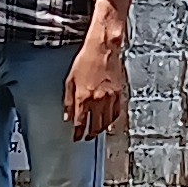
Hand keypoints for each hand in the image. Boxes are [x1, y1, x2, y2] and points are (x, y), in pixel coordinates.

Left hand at [64, 19, 128, 141]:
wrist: (104, 49)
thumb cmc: (86, 60)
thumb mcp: (70, 80)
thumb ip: (68, 101)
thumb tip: (67, 116)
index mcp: (83, 97)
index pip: (80, 122)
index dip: (78, 133)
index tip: (76, 137)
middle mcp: (98, 100)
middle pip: (95, 126)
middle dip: (90, 134)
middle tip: (86, 138)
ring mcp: (111, 98)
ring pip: (107, 122)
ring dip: (101, 130)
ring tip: (97, 133)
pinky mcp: (120, 94)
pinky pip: (117, 113)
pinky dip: (113, 121)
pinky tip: (110, 123)